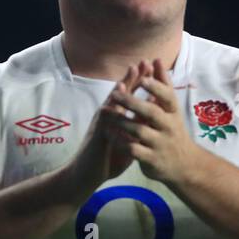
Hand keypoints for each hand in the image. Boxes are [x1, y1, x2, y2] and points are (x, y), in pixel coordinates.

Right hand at [58, 64, 143, 199]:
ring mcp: (101, 124)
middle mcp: (108, 117)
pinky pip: (105, 118)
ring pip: (113, 101)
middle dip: (133, 77)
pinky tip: (117, 98)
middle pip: (122, 93)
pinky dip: (112, 106)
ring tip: (133, 71)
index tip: (153, 69)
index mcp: (116, 119)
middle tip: (144, 61)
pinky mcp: (97, 134)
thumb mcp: (126, 142)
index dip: (141, 84)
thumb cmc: (106, 160)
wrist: (85, 176)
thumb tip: (150, 121)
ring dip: (123, 86)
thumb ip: (135, 129)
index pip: (130, 97)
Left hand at [104, 58, 201, 185]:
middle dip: (133, 102)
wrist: (185, 166)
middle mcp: (169, 128)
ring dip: (121, 121)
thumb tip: (155, 59)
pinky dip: (121, 142)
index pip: (168, 97)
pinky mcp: (152, 160)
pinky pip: (134, 150)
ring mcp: (160, 144)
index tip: (144, 77)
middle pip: (151, 113)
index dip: (157, 87)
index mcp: (173, 113)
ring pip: (139, 131)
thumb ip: (162, 85)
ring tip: (105, 112)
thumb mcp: (171, 109)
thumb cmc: (173, 130)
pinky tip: (109, 134)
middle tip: (115, 93)